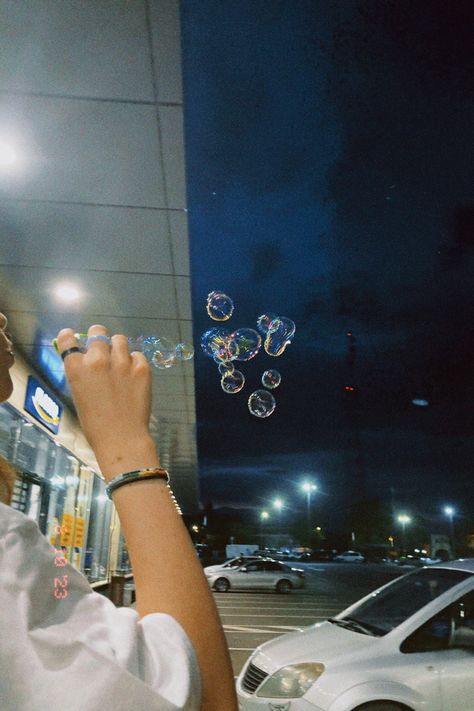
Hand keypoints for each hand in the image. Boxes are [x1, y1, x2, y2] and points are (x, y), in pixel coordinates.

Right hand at [56, 325, 157, 478]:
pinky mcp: (141, 368)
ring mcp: (122, 362)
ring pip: (120, 339)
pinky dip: (135, 362)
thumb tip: (86, 359)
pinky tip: (133, 375)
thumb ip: (82, 374)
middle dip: (99, 338)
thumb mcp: (79, 395)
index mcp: (76, 368)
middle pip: (98, 332)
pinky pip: (137, 355)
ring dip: (118, 347)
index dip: (69, 336)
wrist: (121, 438)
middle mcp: (98, 360)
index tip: (72, 336)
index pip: (68, 340)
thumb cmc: (95, 423)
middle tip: (103, 347)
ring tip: (120, 360)